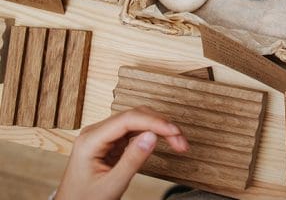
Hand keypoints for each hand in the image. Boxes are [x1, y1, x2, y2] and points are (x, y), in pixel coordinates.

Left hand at [55, 107, 187, 199]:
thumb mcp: (111, 185)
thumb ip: (132, 160)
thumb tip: (152, 136)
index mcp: (90, 140)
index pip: (127, 120)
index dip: (154, 122)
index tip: (174, 132)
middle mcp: (95, 133)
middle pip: (134, 116)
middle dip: (160, 125)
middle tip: (181, 140)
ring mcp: (103, 136)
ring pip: (137, 121)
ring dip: (159, 129)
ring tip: (177, 142)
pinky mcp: (111, 142)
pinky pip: (135, 131)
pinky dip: (152, 135)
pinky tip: (164, 142)